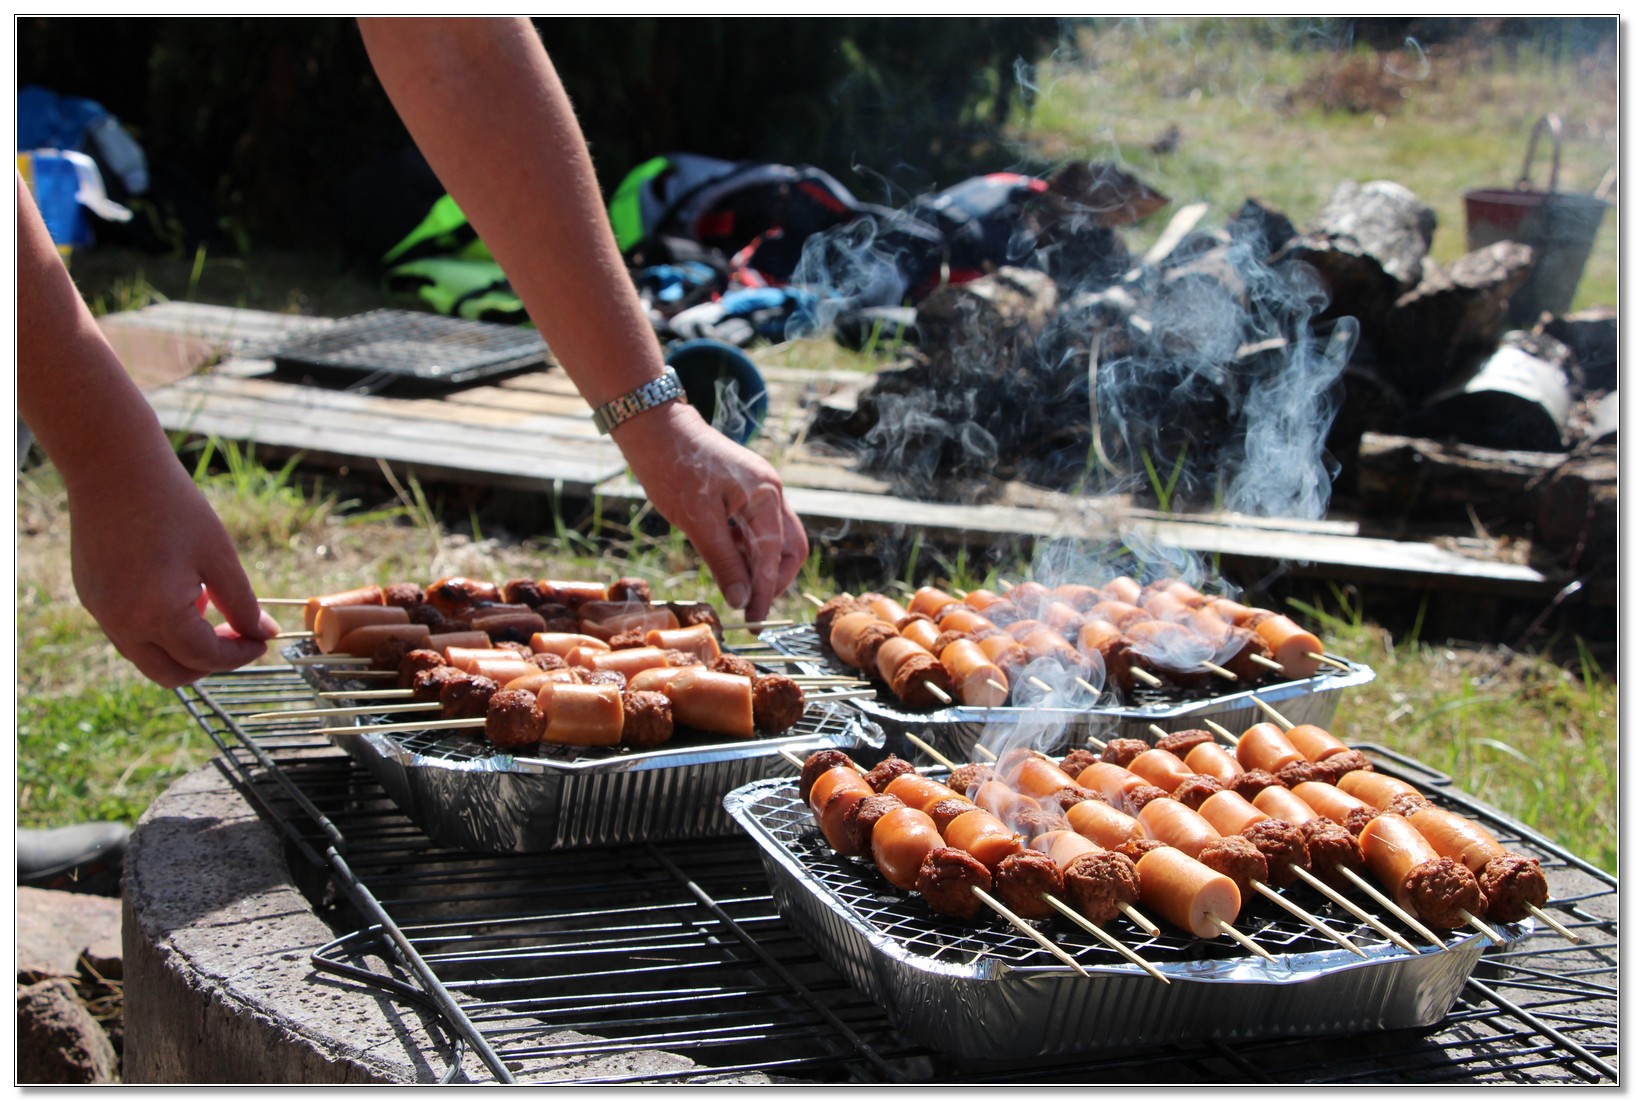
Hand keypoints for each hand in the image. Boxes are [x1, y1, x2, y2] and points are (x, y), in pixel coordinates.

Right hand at [64, 442, 279, 687]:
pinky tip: (178, 590)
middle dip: (209, 663)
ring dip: (182, 646)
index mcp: (156, 614)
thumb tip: (263, 634)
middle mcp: (121, 623)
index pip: (205, 658)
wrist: (112, 467)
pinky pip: (127, 633)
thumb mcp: (219, 556)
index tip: (262, 639)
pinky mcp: (91, 598)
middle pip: (171, 675)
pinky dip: (157, 629)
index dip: (241, 654)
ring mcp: (100, 613)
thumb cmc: (172, 505)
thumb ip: (243, 603)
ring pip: (147, 657)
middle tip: (238, 636)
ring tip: (206, 602)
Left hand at [611, 401, 807, 623]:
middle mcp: (771, 492)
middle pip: (789, 547)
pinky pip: (757, 527)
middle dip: (774, 580)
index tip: (751, 620)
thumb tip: (740, 600)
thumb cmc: (673, 468)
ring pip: (776, 539)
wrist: (656, 427)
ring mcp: (761, 490)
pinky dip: (749, 550)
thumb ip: (723, 561)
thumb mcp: (696, 521)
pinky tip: (730, 564)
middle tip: (751, 606)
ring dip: (761, 566)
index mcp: (765, 496)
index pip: (774, 556)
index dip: (764, 592)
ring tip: (739, 590)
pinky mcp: (746, 491)